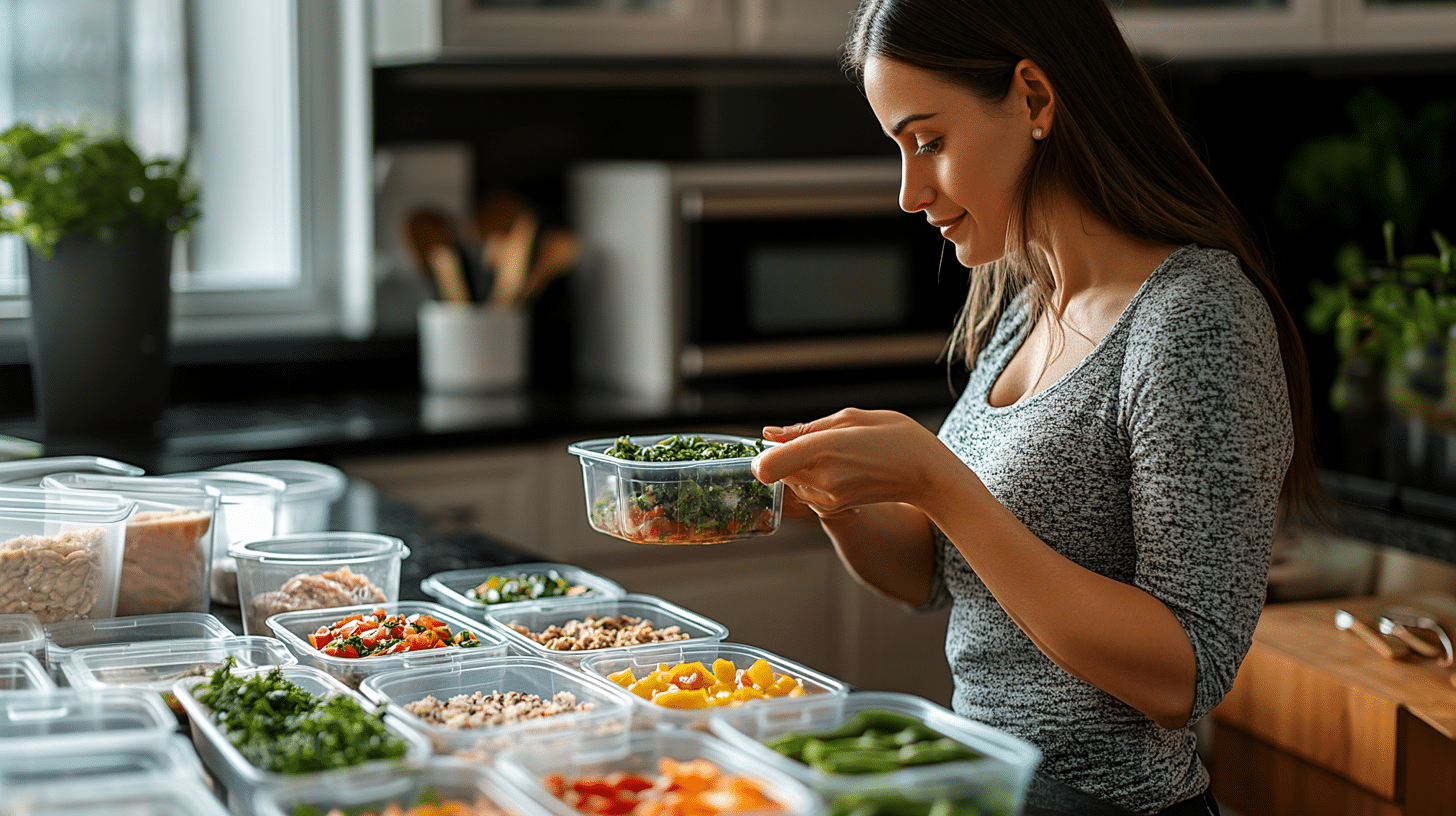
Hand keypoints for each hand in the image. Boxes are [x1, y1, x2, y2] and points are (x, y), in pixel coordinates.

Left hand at [751, 407, 962, 517]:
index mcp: (825, 450)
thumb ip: (806, 427)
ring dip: (798, 467)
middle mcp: (822, 479)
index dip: (761, 453)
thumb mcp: (853, 418)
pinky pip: (806, 492)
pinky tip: (840, 468)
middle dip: (783, 454)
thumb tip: (771, 433)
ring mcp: (828, 498)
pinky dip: (812, 479)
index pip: (768, 464)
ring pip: (789, 482)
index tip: (773, 442)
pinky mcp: (833, 509)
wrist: (928, 476)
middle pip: (775, 471)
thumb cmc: (897, 438)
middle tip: (815, 439)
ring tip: (836, 454)